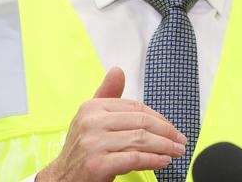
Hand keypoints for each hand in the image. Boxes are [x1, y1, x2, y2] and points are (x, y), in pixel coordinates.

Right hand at [36, 67, 185, 181]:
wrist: (61, 180)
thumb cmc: (81, 150)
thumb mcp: (91, 118)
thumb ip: (107, 95)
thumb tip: (117, 70)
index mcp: (92, 107)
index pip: (135, 107)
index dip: (159, 117)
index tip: (172, 128)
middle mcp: (91, 122)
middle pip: (141, 122)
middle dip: (166, 132)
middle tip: (180, 141)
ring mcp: (93, 143)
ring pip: (140, 140)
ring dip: (165, 147)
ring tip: (176, 152)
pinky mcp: (97, 164)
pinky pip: (134, 158)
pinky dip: (153, 160)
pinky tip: (163, 161)